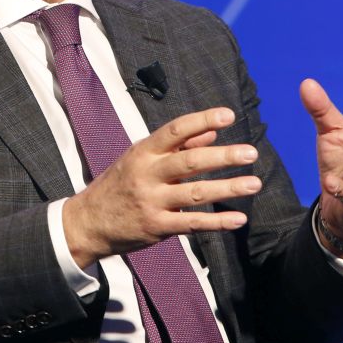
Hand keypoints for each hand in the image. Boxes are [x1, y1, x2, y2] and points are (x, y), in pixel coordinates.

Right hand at [62, 108, 262, 267]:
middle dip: (223, 156)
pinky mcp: (156, 227)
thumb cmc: (120, 184)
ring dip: (228, 188)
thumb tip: (212, 131)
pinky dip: (217, 221)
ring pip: (195, 193)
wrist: (87, 223)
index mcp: (143, 152)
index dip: (202, 120)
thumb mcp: (141, 159)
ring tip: (254, 184)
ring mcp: (151, 202)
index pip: (175, 130)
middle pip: (190, 161)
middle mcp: (147, 174)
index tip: (229, 115)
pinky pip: (192, 223)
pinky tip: (239, 218)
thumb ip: (178, 146)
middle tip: (251, 152)